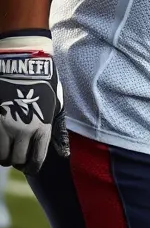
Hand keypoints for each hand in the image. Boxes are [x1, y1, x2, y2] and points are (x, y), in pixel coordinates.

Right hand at [0, 33, 69, 173]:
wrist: (21, 61)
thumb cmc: (43, 82)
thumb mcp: (55, 105)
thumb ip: (57, 130)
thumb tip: (64, 153)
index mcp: (41, 128)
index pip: (35, 160)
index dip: (32, 166)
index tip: (29, 165)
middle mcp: (22, 130)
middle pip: (16, 160)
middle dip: (17, 160)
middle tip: (16, 153)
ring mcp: (3, 125)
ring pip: (0, 156)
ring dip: (3, 154)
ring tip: (6, 146)